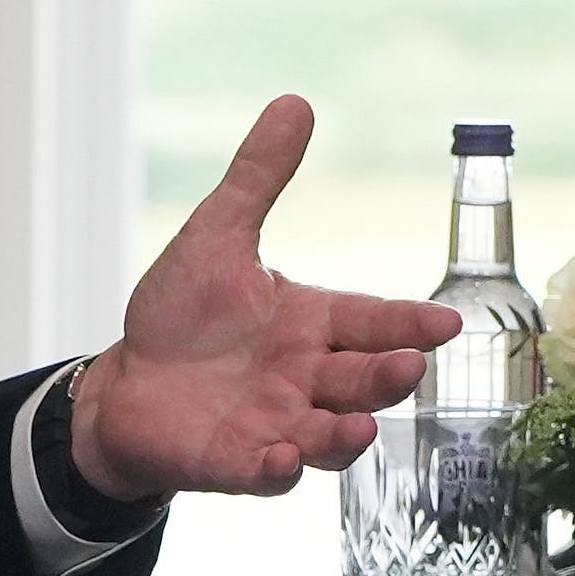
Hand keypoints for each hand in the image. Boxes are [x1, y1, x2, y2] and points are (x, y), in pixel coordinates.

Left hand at [58, 93, 460, 506]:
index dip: (409, 323)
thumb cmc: (181, 316)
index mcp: (312, 323)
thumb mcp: (218, 237)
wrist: (127, 386)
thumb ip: (259, 178)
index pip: (373, 321)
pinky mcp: (238, 462)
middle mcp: (307, 379)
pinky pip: (268, 473)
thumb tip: (295, 102)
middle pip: (363, 380)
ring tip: (358, 426)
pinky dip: (279, 469)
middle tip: (409, 367)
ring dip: (347, 434)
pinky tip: (280, 457)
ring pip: (329, 435)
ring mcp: (278, 425)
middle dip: (389, 378)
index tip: (447, 323)